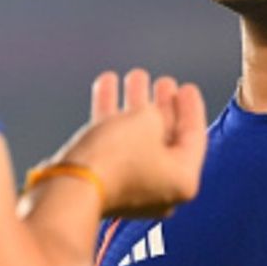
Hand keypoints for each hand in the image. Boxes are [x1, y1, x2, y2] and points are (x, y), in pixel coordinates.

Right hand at [45, 69, 207, 218]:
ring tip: (135, 77)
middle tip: (163, 83)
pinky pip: (112, 143)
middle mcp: (159, 188)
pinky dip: (111, 115)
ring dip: (135, 104)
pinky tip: (107, 85)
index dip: (191, 107)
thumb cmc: (116, 159)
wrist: (73, 185)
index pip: (194, 137)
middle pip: (164, 138)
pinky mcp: (104, 181)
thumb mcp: (147, 120)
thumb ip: (155, 113)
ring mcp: (130, 186)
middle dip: (161, 105)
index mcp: (182, 179)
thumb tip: (146, 117)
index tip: (187, 88)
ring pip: (136, 138)